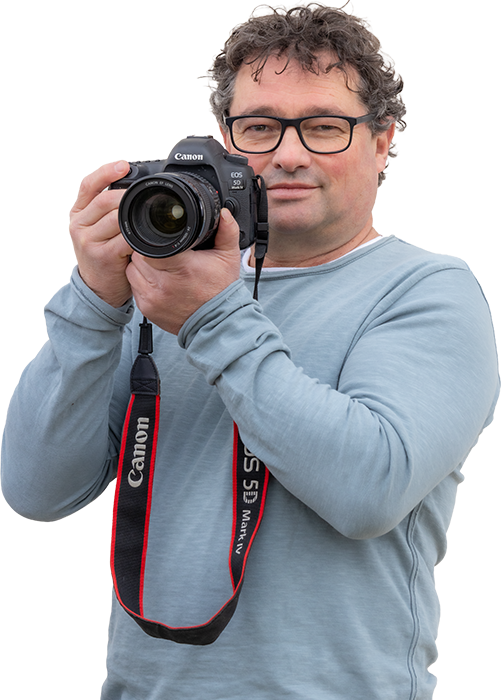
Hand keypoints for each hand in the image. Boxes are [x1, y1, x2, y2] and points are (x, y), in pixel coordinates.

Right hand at [69, 161, 133, 306]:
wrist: (98, 288)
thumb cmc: (105, 255)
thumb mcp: (98, 229)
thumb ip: (107, 210)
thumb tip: (132, 188)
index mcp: (78, 213)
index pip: (89, 185)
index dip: (106, 172)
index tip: (123, 165)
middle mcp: (79, 224)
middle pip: (106, 200)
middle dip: (129, 197)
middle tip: (146, 200)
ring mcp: (89, 240)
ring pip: (116, 217)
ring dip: (135, 217)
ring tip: (147, 219)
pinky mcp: (102, 255)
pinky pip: (125, 239)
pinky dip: (138, 236)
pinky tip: (146, 236)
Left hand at [125, 208, 240, 334]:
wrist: (217, 323)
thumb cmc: (221, 290)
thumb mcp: (228, 258)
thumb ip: (227, 231)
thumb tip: (223, 212)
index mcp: (182, 267)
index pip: (151, 244)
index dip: (153, 238)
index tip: (161, 238)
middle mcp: (164, 284)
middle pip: (139, 254)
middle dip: (148, 249)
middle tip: (163, 251)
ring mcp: (152, 298)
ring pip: (132, 268)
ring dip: (141, 264)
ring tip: (160, 265)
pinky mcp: (146, 308)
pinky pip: (133, 286)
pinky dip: (141, 280)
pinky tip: (157, 280)